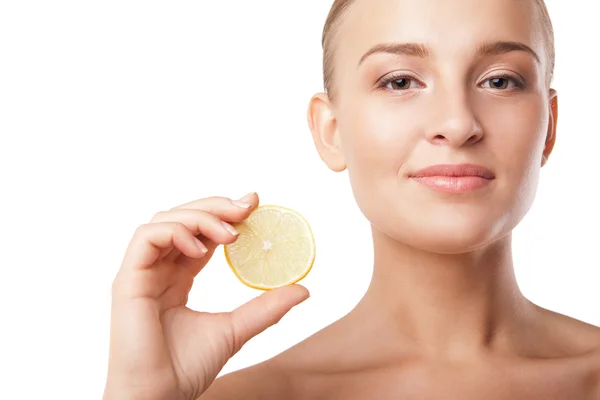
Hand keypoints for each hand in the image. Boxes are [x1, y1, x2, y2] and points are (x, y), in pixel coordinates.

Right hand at [103, 193, 309, 399]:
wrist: (159, 397)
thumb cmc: (186, 368)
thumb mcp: (236, 330)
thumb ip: (265, 308)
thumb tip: (303, 289)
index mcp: (176, 278)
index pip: (200, 234)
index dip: (224, 216)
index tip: (255, 205)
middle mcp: (158, 270)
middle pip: (182, 219)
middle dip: (215, 207)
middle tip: (248, 207)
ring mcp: (141, 273)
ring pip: (164, 220)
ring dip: (199, 216)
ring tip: (230, 233)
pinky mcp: (128, 280)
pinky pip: (146, 238)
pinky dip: (175, 232)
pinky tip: (200, 247)